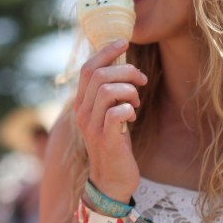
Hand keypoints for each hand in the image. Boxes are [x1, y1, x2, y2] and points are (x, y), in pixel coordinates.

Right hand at [73, 40, 146, 201]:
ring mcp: (92, 126)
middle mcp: (82, 113)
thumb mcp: (108, 116)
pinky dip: (129, 110)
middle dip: (125, 71)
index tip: (124, 42)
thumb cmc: (114, 144)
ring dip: (128, 91)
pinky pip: (116, 113)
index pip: (87, 68)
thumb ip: (109, 95)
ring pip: (107, 91)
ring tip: (136, 102)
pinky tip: (132, 117)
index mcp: (81, 104)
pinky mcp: (105, 139)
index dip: (106, 51)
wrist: (111, 181)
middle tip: (141, 80)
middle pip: (98, 75)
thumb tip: (123, 68)